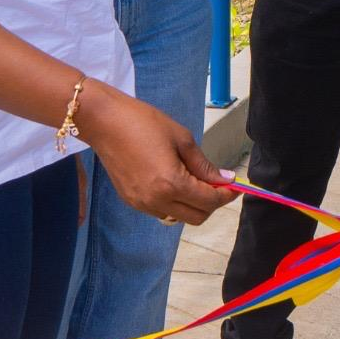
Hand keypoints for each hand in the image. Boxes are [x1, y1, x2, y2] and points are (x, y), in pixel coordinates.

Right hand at [77, 86, 235, 226]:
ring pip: (179, 217)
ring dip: (192, 204)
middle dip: (212, 203)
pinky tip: (172, 180)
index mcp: (171, 184)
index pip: (209, 201)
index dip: (227, 195)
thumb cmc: (143, 122)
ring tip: (193, 179)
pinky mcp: (131, 201)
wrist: (104, 122)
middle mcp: (156, 201)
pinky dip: (174, 202)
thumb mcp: (182, 139)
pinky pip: (161, 210)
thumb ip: (204, 165)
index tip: (235, 185)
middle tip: (216, 182)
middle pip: (197, 217)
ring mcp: (142, 204)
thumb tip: (225, 178)